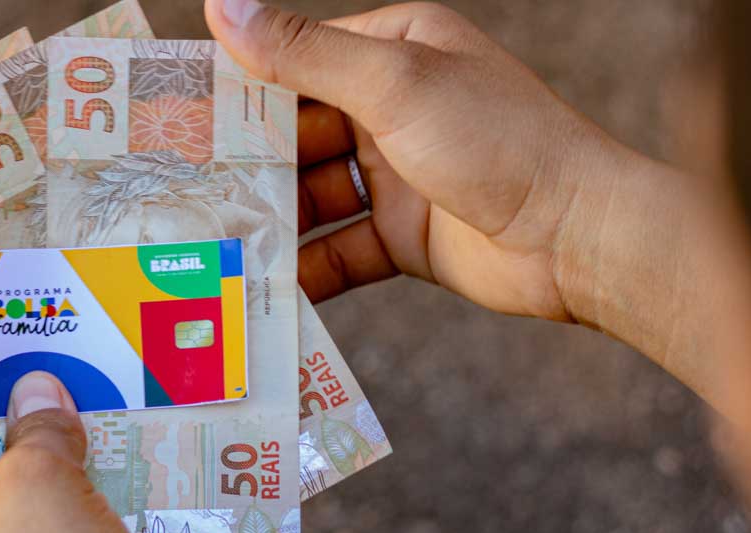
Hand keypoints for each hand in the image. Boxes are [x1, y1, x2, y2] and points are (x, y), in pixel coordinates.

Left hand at [0, 372, 189, 532]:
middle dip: (31, 416)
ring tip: (112, 400)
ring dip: (69, 455)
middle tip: (74, 362)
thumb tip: (40, 387)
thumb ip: (37, 427)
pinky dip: (89, 498)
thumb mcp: (41, 490)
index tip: (12, 334)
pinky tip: (131, 459)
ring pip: (27, 494)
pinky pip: (57, 530)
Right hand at [206, 0, 636, 320]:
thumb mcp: (394, 84)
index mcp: (393, 50)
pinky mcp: (401, 237)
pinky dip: (305, 269)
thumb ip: (304, 52)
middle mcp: (391, 108)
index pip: (295, 61)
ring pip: (310, 197)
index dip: (235, 88)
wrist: (577, 237)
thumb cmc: (498, 139)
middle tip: (177, 194)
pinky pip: (337, 250)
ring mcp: (396, 175)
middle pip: (295, 135)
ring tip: (210, 245)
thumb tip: (222, 6)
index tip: (173, 116)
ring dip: (269, 221)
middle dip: (244, 166)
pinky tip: (263, 286)